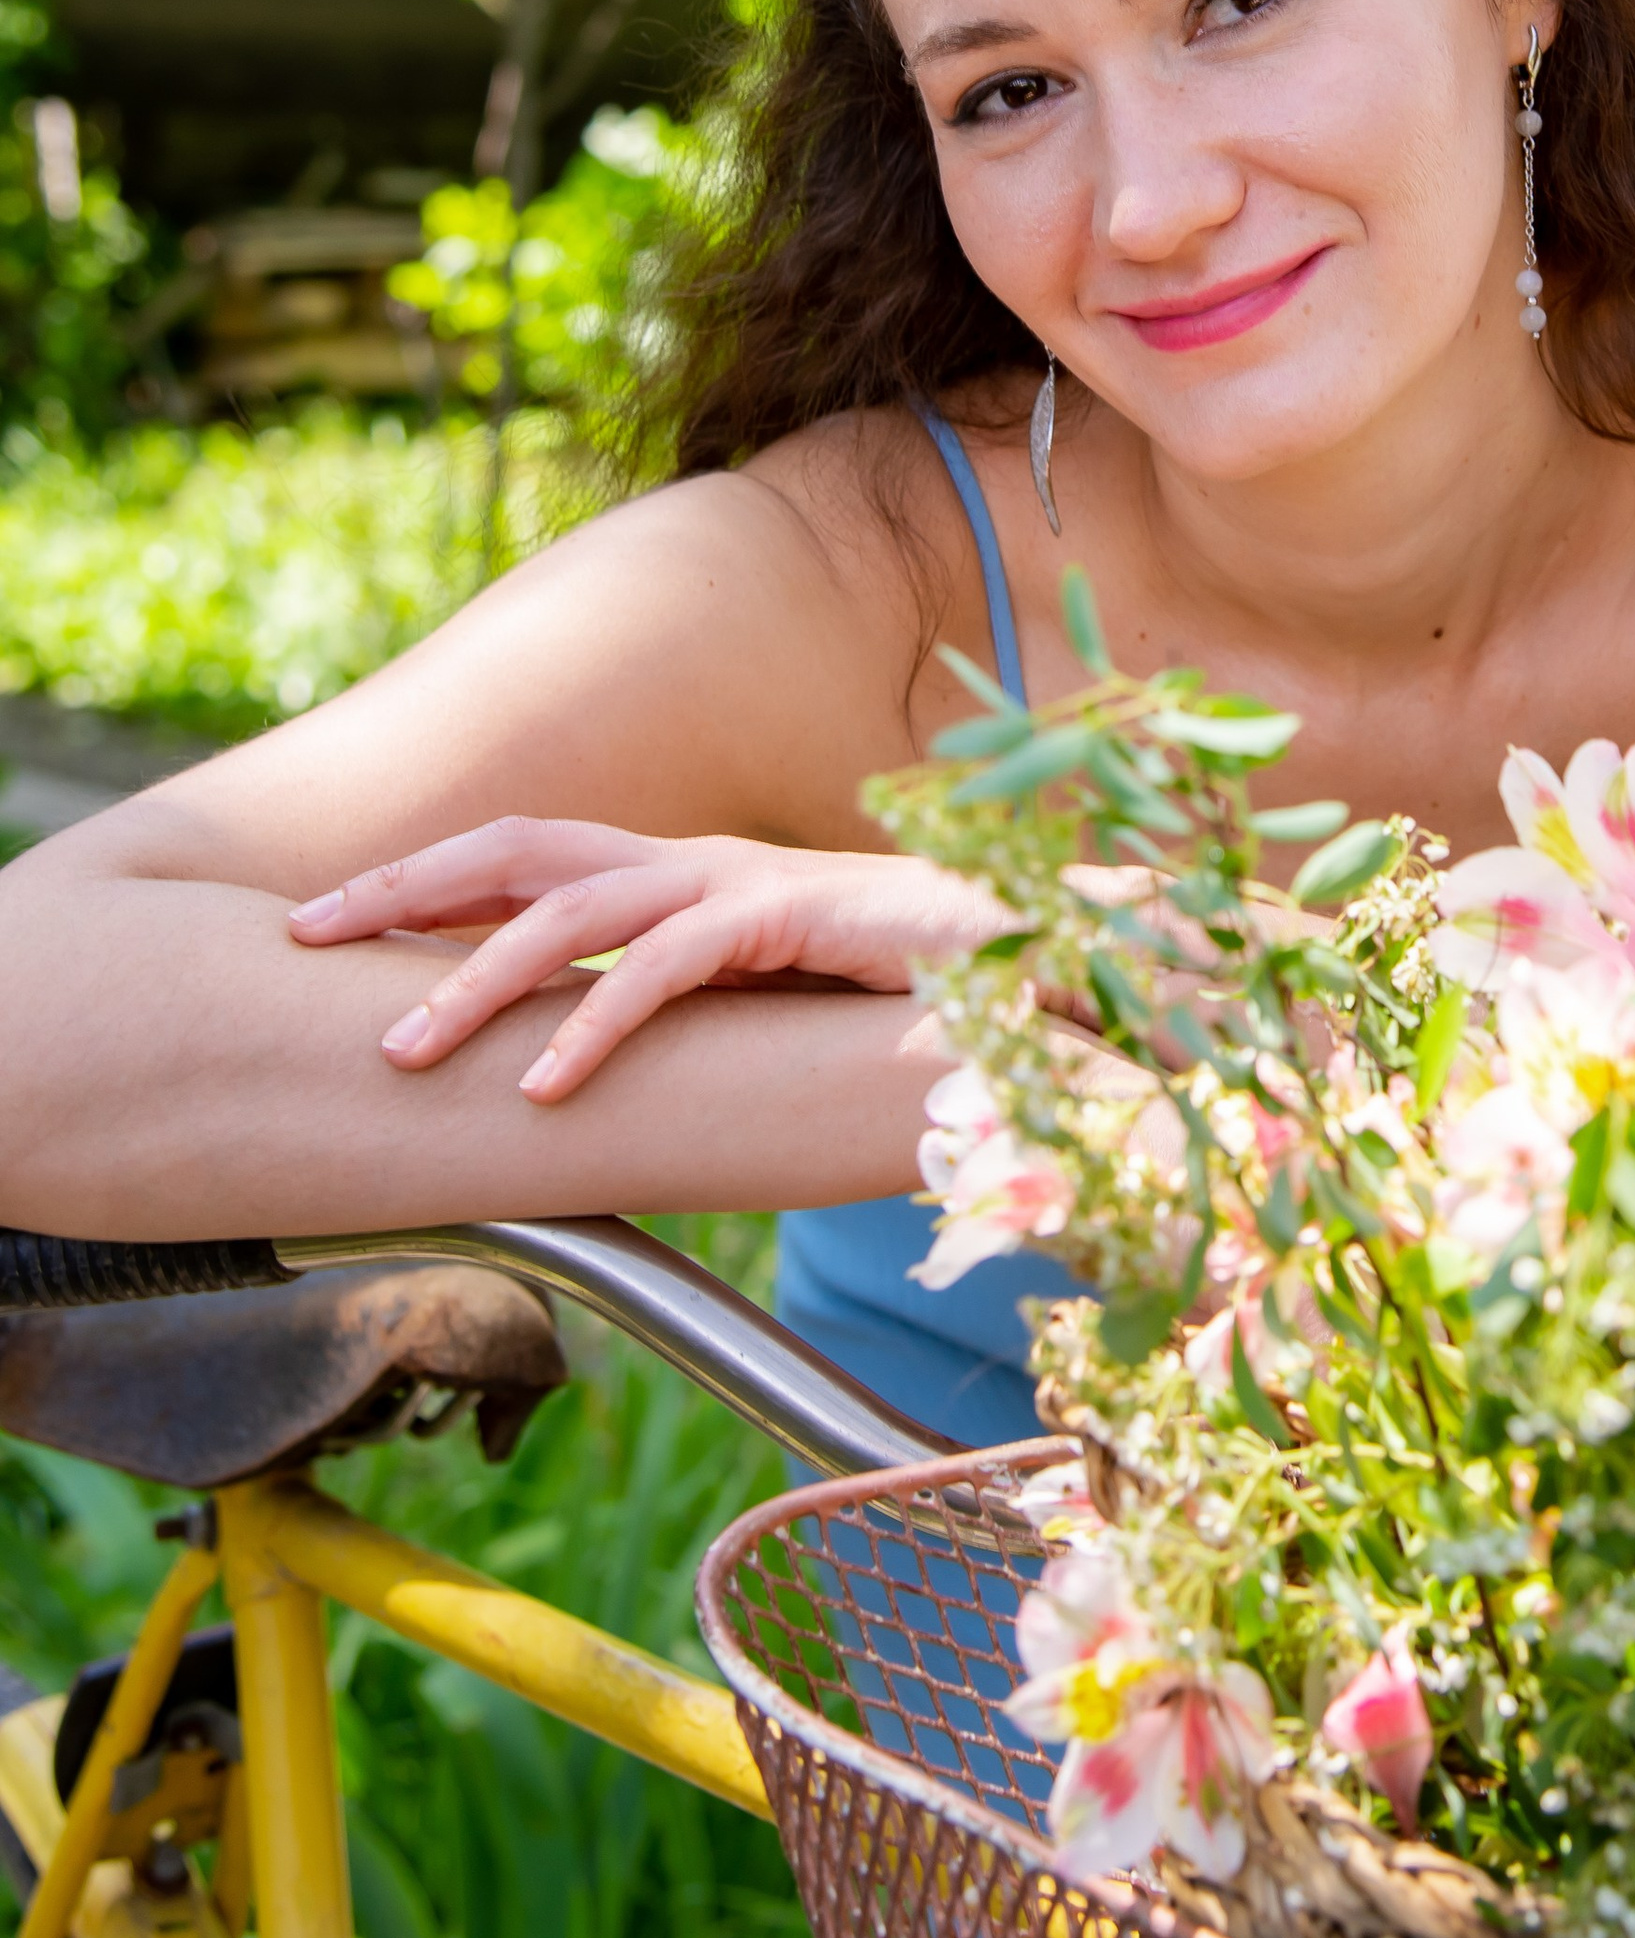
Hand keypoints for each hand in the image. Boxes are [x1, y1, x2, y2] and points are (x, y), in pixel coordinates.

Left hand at [287, 820, 1011, 1103]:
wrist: (1032, 950)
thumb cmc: (897, 989)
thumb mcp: (759, 998)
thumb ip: (680, 1011)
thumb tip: (576, 1068)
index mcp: (677, 874)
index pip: (522, 856)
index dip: (421, 878)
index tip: (322, 919)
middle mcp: (692, 861)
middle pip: (516, 849)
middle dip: (400, 887)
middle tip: (300, 934)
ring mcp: (737, 881)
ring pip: (573, 910)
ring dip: (476, 977)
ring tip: (405, 1050)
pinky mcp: (789, 915)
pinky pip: (669, 967)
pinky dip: (599, 1026)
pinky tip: (546, 1087)